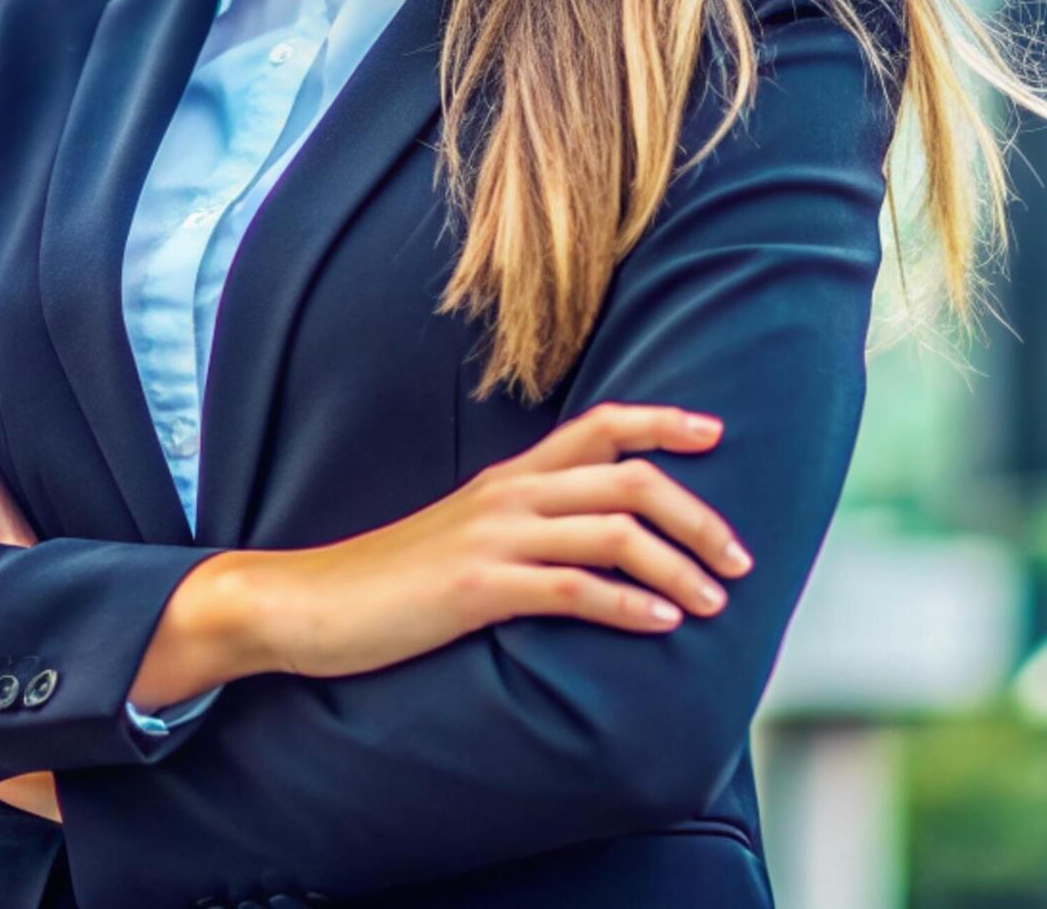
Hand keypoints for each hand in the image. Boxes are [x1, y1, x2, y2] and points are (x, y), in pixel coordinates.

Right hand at [209, 401, 756, 684]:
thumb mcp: (465, 539)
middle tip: (740, 560)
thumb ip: (524, 530)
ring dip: (679, 566)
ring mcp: (493, 538)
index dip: (664, 422)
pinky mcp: (476, 589)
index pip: (602, 425)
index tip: (717, 433)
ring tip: (716, 602)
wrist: (305, 605)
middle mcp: (510, 493)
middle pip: (629, 480)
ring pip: (613, 532)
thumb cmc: (390, 583)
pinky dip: (628, 605)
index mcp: (510, 477)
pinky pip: (572, 587)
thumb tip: (588, 548)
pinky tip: (660, 625)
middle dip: (698, 516)